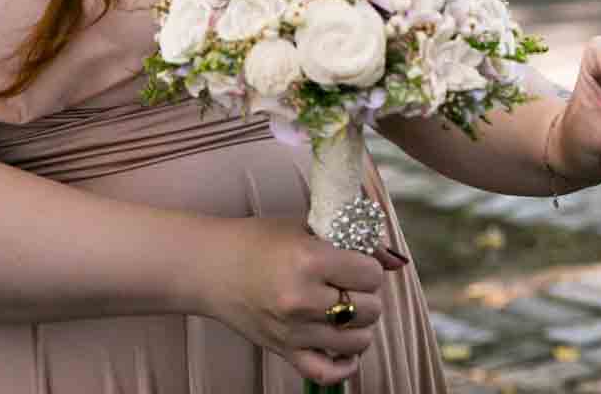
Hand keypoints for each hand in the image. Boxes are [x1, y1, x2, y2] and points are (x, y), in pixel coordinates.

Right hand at [195, 217, 388, 383]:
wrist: (210, 266)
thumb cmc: (258, 240)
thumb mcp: (305, 227)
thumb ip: (349, 240)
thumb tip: (390, 259)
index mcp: (310, 261)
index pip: (371, 274)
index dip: (370, 267)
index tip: (358, 262)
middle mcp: (303, 299)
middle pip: (369, 308)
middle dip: (366, 294)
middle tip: (350, 284)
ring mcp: (294, 331)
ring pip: (358, 340)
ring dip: (359, 325)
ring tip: (346, 309)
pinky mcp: (284, 351)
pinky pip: (328, 373)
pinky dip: (345, 364)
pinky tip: (346, 347)